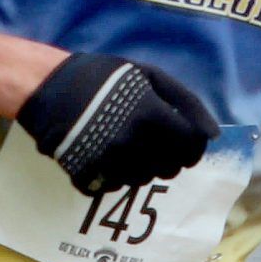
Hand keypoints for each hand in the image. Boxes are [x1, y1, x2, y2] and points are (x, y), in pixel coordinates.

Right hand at [15, 52, 217, 195]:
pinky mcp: (90, 177)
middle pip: (171, 168)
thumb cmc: (103, 78)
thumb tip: (213, 133)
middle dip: (169, 156)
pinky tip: (107, 153)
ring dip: (144, 166)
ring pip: (145, 179)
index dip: (194, 144)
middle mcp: (134, 144)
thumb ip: (185, 101)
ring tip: (128, 144)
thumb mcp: (148, 75)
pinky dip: (118, 174)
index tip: (185, 139)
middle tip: (154, 139)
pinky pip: (117, 186)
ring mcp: (110, 164)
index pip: (192, 146)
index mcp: (152, 116)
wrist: (47, 88)